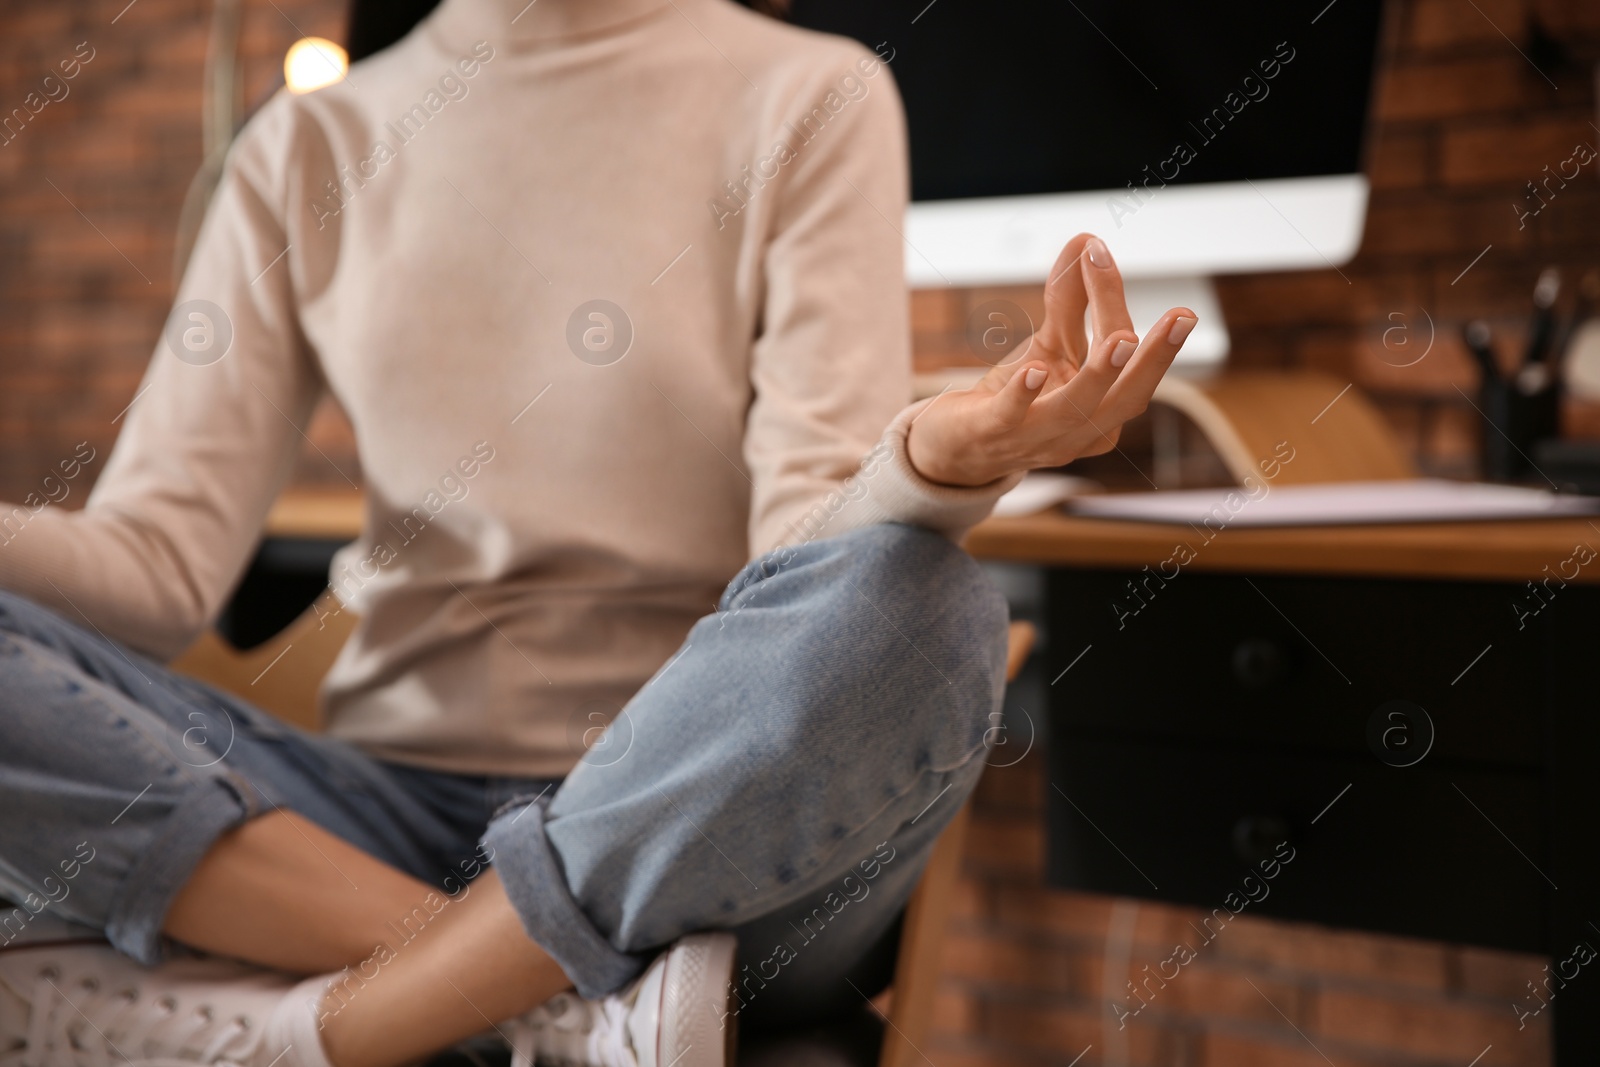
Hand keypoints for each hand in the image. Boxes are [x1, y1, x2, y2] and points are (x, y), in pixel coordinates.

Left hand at [906, 233, 1197, 486]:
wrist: (959, 448)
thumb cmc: (1017, 397)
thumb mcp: (1050, 345)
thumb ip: (1070, 298)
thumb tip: (1087, 240)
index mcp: (1105, 411)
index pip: (1121, 354)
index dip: (1113, 301)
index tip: (1101, 252)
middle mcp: (1082, 432)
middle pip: (1125, 395)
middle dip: (1155, 358)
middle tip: (1181, 317)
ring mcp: (1040, 439)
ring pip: (1078, 411)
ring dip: (1101, 375)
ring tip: (1121, 342)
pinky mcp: (994, 434)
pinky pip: (1014, 417)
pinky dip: (1025, 395)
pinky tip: (1033, 368)